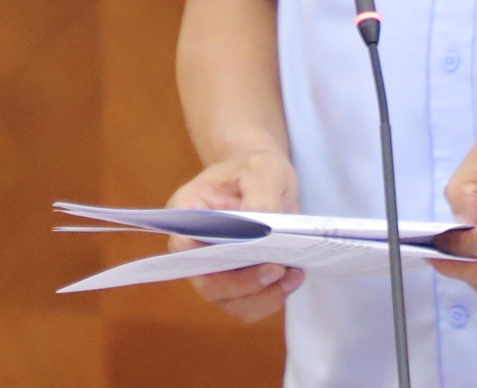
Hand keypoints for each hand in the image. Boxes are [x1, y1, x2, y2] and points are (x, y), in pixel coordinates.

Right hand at [167, 151, 301, 322]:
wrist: (264, 180)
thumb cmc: (256, 170)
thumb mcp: (263, 170)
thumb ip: (260, 197)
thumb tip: (262, 231)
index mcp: (187, 213)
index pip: (184, 245)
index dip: (208, 257)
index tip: (244, 253)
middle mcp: (195, 248)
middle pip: (208, 283)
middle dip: (244, 283)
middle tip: (277, 269)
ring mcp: (215, 270)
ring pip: (231, 302)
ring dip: (262, 296)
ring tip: (291, 275)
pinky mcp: (237, 285)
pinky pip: (249, 306)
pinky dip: (272, 298)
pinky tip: (292, 278)